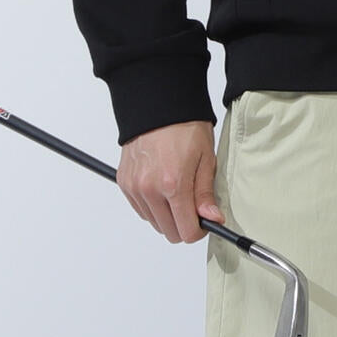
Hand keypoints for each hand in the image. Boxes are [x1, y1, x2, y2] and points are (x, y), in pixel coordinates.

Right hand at [117, 119, 225, 243]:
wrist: (159, 104)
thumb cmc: (185, 126)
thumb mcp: (205, 158)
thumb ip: (205, 193)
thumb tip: (212, 219)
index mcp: (173, 184)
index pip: (186, 231)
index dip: (199, 229)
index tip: (204, 220)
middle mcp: (149, 189)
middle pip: (169, 232)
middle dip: (184, 223)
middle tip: (193, 204)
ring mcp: (134, 187)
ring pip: (153, 223)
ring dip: (167, 216)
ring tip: (177, 191)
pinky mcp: (124, 182)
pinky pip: (140, 209)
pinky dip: (152, 206)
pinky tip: (162, 188)